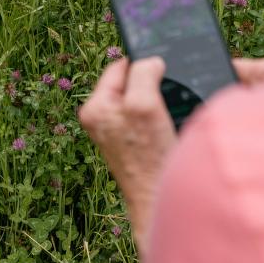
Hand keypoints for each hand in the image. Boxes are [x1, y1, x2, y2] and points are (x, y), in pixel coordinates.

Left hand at [78, 57, 175, 248]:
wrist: (159, 200)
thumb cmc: (148, 157)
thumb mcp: (143, 105)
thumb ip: (143, 75)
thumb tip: (150, 62)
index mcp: (94, 107)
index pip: (118, 67)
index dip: (142, 65)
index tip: (162, 68)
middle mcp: (101, 120)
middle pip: (131, 84)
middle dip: (151, 86)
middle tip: (165, 98)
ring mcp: (117, 133)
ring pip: (142, 101)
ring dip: (158, 103)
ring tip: (165, 117)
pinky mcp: (134, 144)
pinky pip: (149, 118)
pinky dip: (161, 118)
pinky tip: (168, 128)